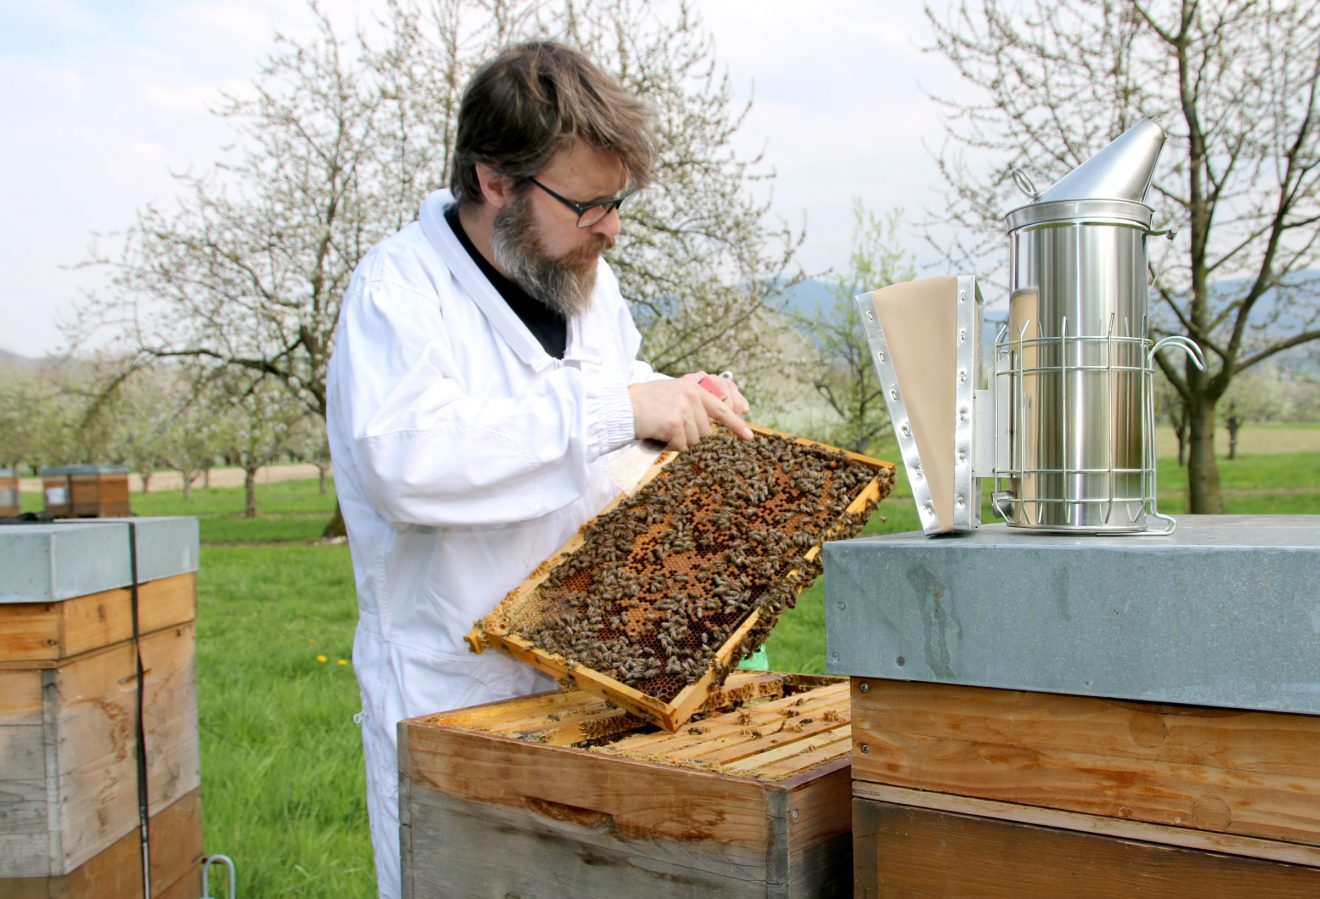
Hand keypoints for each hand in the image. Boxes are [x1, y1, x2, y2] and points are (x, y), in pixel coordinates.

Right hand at [628, 372, 752, 449]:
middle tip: (748, 436)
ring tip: (664, 429)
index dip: (738, 414)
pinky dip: (670, 445)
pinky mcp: (675, 421)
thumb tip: (714, 420)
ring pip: (697, 438)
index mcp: (692, 383)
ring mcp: (684, 406)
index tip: (751, 427)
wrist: (620, 408)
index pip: (724, 396)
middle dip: (727, 430)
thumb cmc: (643, 405)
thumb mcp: (672, 393)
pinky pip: (682, 445)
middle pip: (711, 424)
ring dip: (682, 439)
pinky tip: (659, 435)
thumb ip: (693, 400)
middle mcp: (691, 391)